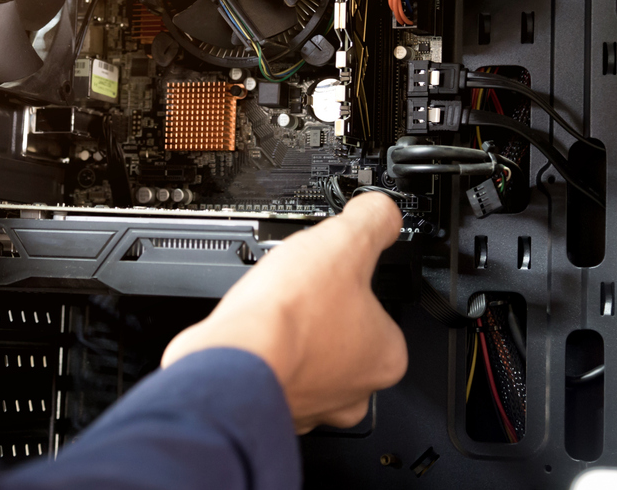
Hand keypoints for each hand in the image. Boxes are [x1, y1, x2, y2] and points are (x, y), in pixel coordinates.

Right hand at [161, 192, 407, 432]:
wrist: (232, 356)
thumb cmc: (288, 316)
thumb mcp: (345, 241)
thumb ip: (373, 219)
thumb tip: (381, 210)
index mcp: (385, 357)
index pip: (382, 309)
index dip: (354, 282)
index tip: (335, 269)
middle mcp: (353, 392)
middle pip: (344, 337)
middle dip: (323, 313)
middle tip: (302, 289)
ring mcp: (310, 406)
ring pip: (308, 357)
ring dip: (293, 334)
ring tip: (275, 306)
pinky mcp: (271, 406)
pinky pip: (274, 371)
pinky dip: (265, 352)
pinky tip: (254, 329)